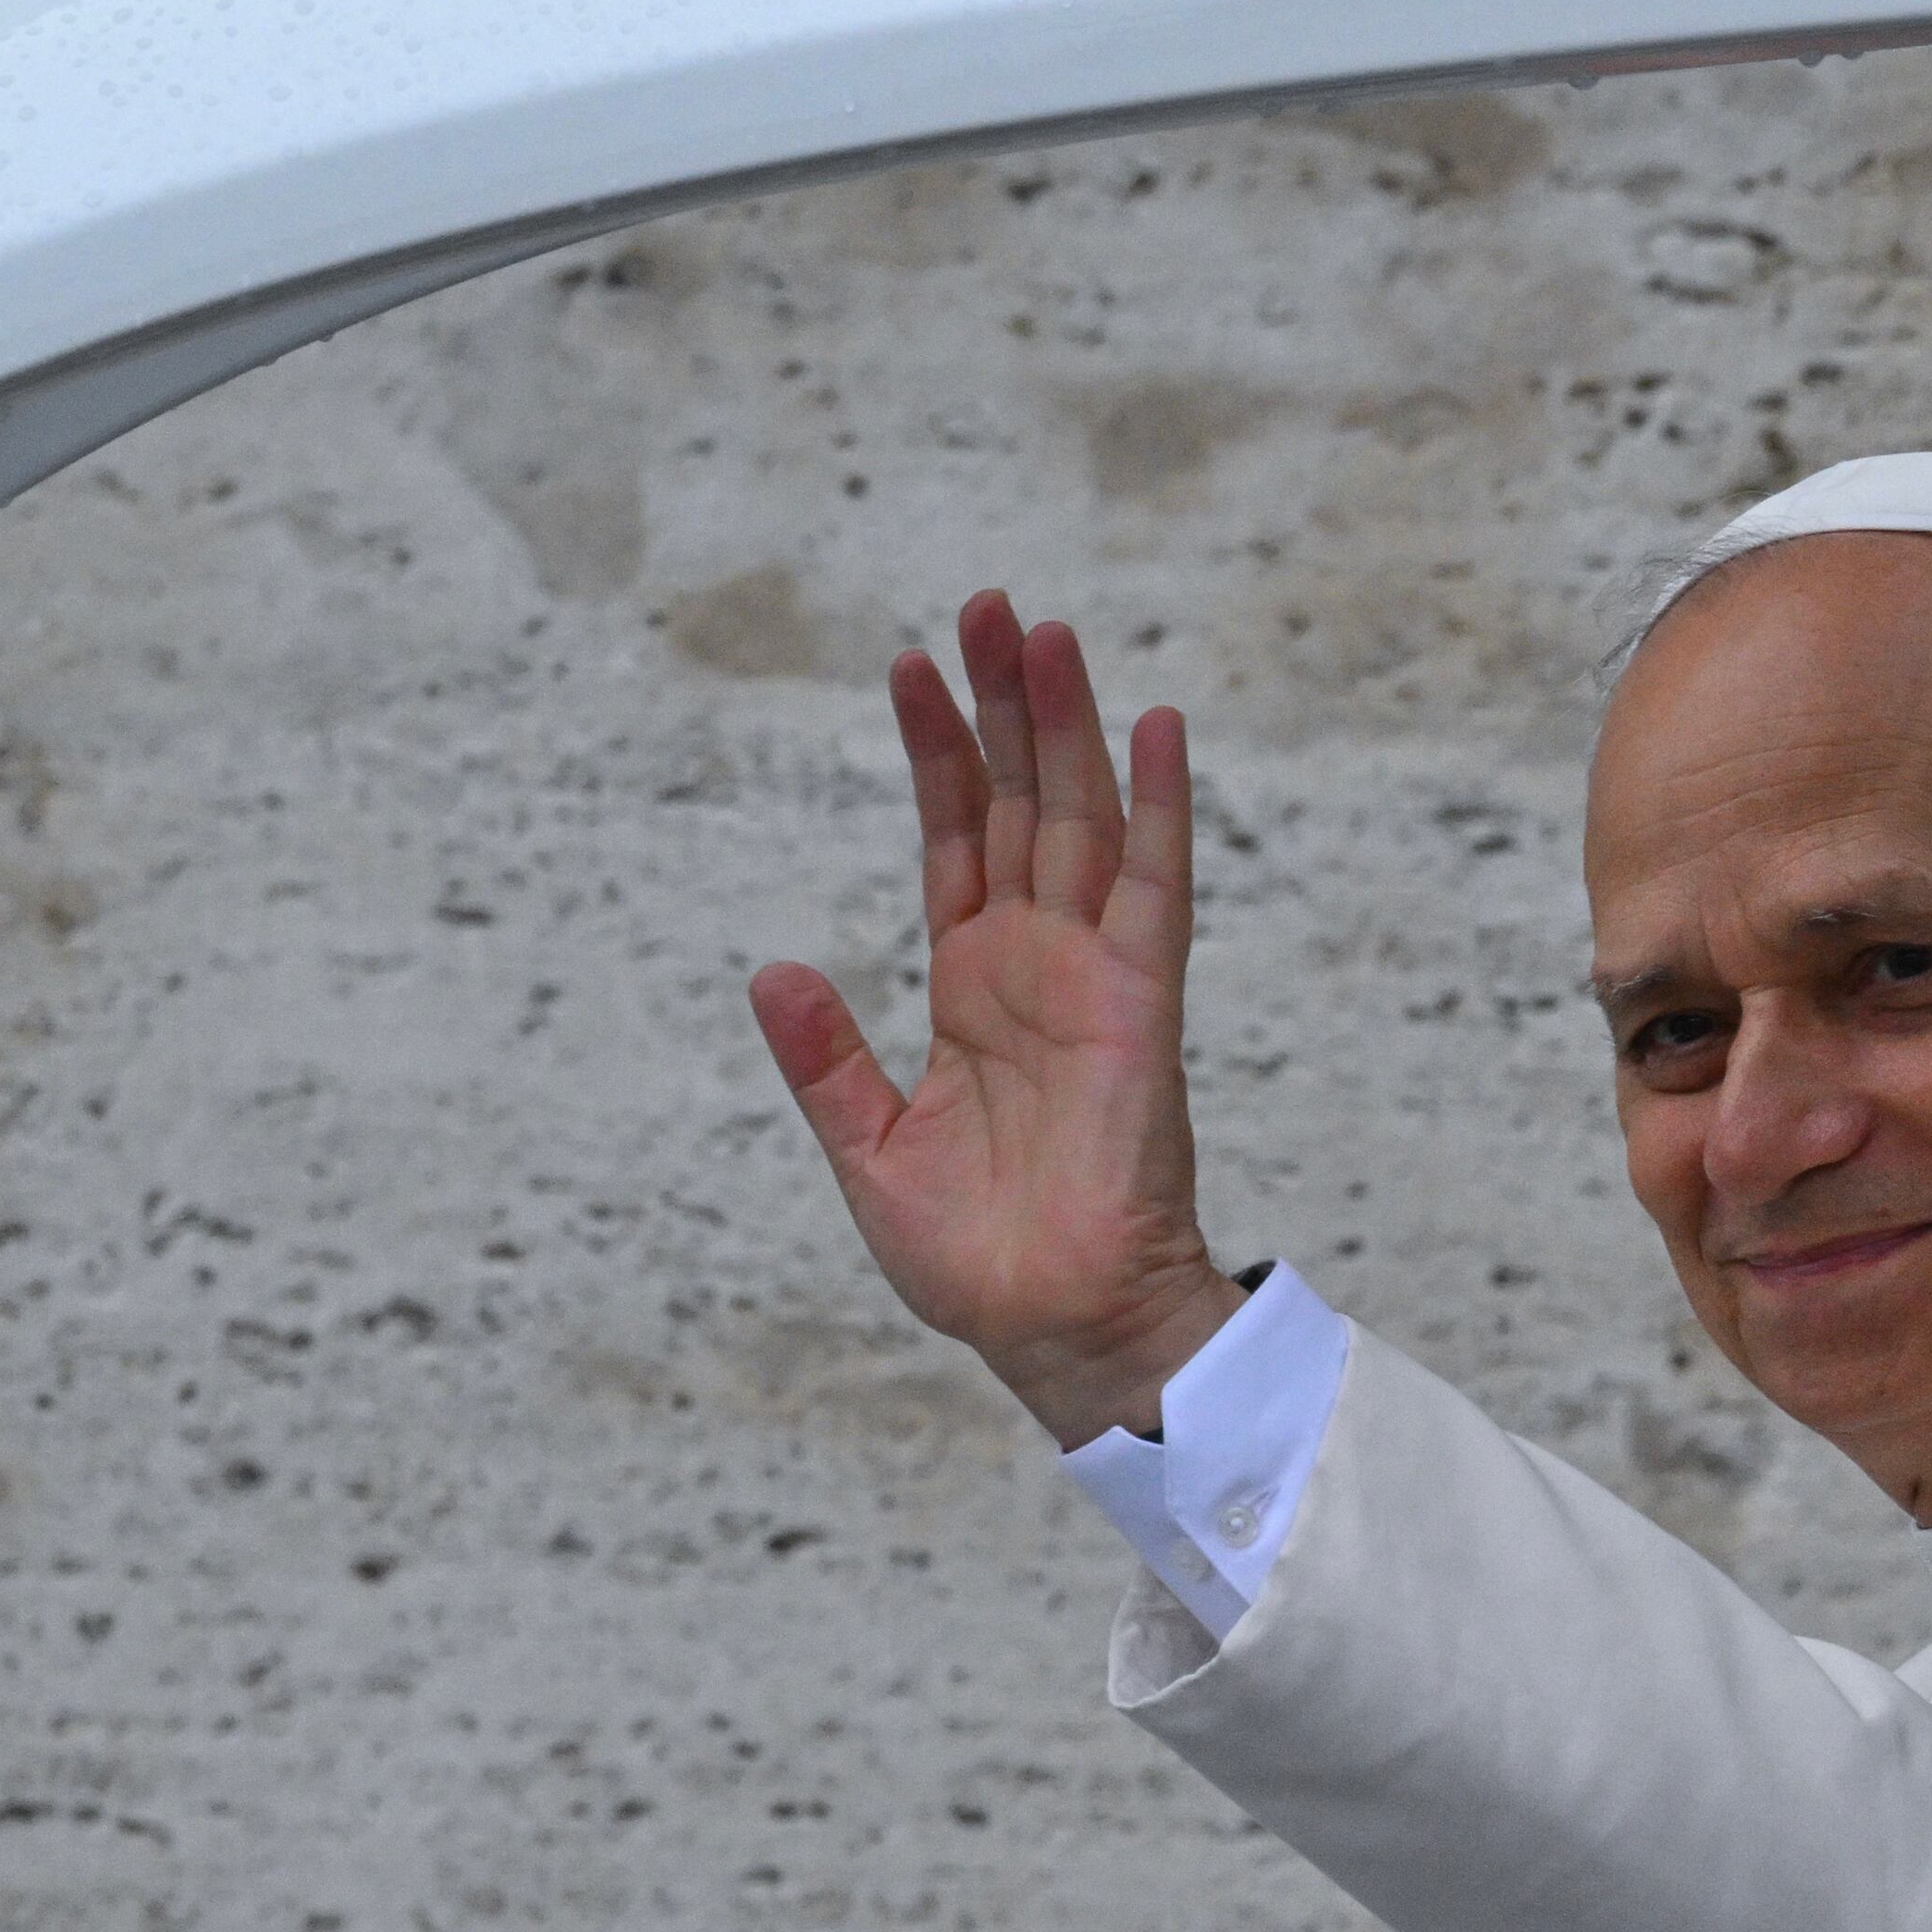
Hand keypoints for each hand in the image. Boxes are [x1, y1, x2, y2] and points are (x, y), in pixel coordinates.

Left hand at [752, 590, 1240, 1444]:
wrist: (1051, 1327)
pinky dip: (1160, 807)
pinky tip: (1157, 726)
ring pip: (1082, 821)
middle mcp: (1037, 967)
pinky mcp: (1142, 1006)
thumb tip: (771, 969)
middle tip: (988, 604)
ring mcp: (1094, 978)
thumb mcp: (869, 1150)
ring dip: (1066, 726)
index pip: (955, 842)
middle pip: (1022, 805)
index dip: (936, 755)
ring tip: (1043, 630)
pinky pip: (1157, 890)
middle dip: (1002, 706)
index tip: (912, 667)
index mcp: (971, 991)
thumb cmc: (974, 1260)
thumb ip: (826, 1058)